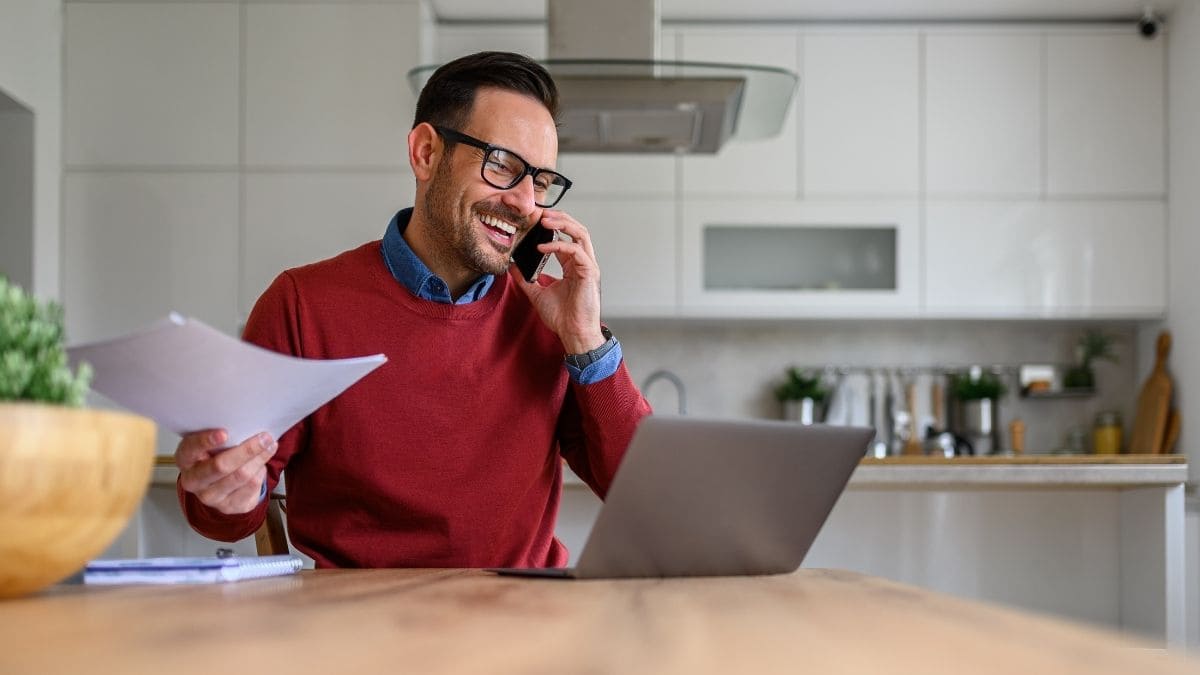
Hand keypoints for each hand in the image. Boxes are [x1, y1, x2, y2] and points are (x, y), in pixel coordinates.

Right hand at [175, 429, 276, 514]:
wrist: (217, 485)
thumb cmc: (214, 456)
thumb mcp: (211, 444)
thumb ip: (222, 436)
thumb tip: (248, 424)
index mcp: (185, 459)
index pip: (191, 449)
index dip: (206, 441)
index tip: (224, 433)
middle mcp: (193, 481)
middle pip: (221, 466)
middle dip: (246, 450)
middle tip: (264, 437)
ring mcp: (210, 497)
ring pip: (241, 475)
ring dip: (260, 458)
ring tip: (270, 445)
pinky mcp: (229, 506)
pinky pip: (252, 486)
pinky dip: (261, 471)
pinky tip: (262, 463)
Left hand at [510, 210, 606, 353]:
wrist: (574, 334)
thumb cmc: (563, 318)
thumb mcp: (537, 294)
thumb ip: (526, 279)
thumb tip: (512, 266)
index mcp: (573, 265)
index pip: (565, 237)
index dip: (552, 225)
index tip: (534, 219)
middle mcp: (583, 263)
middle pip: (576, 229)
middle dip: (559, 217)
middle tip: (540, 212)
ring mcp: (588, 266)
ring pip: (581, 233)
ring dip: (563, 223)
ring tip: (544, 219)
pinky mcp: (589, 272)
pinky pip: (576, 250)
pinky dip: (558, 244)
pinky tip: (541, 246)